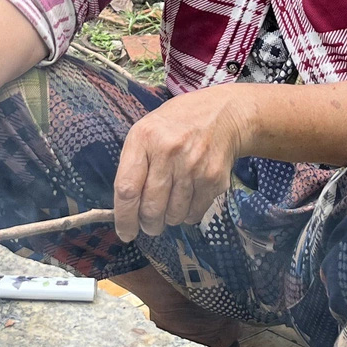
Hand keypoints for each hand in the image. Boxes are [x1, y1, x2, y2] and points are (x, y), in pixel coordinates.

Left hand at [113, 86, 249, 241]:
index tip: (125, 232)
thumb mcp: (146, 131)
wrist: (223, 114)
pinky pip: (194, 213)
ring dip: (169, 219)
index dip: (124, 217)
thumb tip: (125, 209)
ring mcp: (193, 166)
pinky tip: (188, 198)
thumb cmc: (176, 124)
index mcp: (144, 138)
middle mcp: (168, 152)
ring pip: (173, 216)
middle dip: (148, 224)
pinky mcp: (214, 178)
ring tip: (170, 204)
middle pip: (151, 208)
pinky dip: (188, 214)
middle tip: (149, 224)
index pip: (127, 188)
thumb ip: (133, 165)